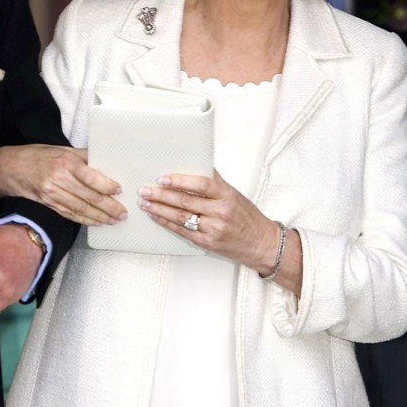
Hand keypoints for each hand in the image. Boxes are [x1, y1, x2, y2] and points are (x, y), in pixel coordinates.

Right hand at [0, 144, 126, 225]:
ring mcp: (52, 194)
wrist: (8, 168)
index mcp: (65, 162)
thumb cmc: (36, 156)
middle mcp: (59, 179)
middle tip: (122, 213)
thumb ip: (83, 156)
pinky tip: (95, 222)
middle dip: (108, 207)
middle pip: (88, 196)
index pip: (90, 177)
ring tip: (113, 220)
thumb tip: (105, 162)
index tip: (119, 190)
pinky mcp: (48, 204)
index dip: (106, 186)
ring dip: (99, 217)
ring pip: (80, 208)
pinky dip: (84, 219)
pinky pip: (69, 214)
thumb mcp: (60, 149)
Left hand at [139, 169, 283, 271]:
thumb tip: (195, 163)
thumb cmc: (247, 216)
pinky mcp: (207, 243)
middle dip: (161, 195)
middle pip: (185, 201)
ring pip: (180, 217)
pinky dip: (166, 223)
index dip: (180, 181)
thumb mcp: (234, 194)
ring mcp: (213, 229)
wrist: (261, 243)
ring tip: (145, 202)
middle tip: (145, 190)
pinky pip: (182, 231)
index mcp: (227, 195)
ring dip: (159, 209)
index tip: (163, 178)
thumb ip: (215, 182)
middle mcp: (220, 212)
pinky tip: (156, 216)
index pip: (201, 184)